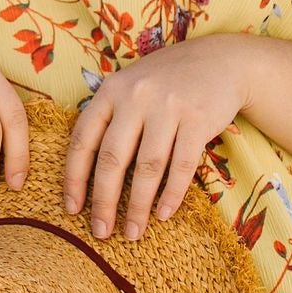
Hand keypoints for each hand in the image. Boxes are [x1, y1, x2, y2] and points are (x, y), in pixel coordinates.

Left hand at [62, 38, 249, 242]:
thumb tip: (83, 173)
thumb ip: (108, 117)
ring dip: (138, 205)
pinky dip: (171, 194)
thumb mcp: (129, 86)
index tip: (72, 209)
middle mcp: (136, 97)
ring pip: (147, 167)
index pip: (83, 139)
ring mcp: (168, 107)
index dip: (74, 178)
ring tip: (133, 231)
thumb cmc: (166, 80)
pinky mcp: (198, 119)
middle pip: (112, 158)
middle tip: (101, 231)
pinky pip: (181, 165)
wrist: (219, 61)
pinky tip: (164, 214)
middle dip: (104, 201)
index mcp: (111, 91)